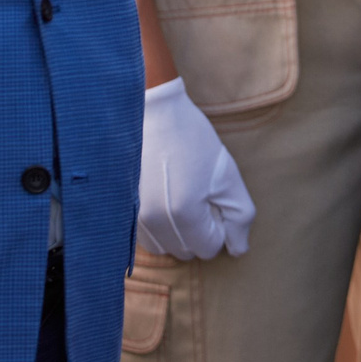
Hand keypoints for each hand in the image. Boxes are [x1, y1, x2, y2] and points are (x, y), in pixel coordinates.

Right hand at [136, 80, 254, 260]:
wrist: (149, 110)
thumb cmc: (191, 138)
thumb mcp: (226, 173)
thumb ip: (240, 216)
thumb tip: (238, 249)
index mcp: (184, 214)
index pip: (210, 248)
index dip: (218, 224)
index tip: (212, 196)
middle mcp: (155, 222)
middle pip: (187, 251)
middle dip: (198, 229)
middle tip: (197, 192)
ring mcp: (134, 217)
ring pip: (165, 247)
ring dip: (177, 232)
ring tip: (178, 195)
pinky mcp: (121, 210)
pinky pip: (145, 237)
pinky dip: (158, 226)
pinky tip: (161, 197)